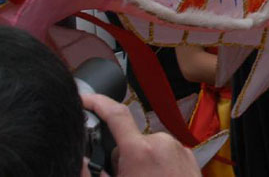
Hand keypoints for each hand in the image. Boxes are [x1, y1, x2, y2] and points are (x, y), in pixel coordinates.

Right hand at [81, 93, 199, 176]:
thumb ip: (93, 174)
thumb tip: (80, 160)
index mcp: (139, 150)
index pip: (115, 114)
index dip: (96, 102)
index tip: (83, 99)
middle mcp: (160, 142)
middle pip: (129, 140)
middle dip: (120, 157)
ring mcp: (177, 147)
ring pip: (147, 148)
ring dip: (140, 162)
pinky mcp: (189, 156)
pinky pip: (165, 153)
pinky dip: (156, 164)